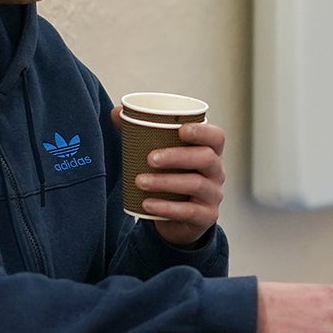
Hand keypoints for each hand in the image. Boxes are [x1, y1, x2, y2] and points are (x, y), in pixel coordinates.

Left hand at [116, 110, 225, 248]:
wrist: (177, 220)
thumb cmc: (171, 178)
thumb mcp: (161, 156)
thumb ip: (140, 133)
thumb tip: (116, 112)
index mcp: (209, 152)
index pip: (216, 137)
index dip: (202, 131)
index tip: (180, 130)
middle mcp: (216, 172)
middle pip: (206, 158)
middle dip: (177, 156)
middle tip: (150, 158)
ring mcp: (213, 195)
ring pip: (196, 184)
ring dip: (165, 181)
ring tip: (140, 181)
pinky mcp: (206, 217)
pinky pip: (189, 211)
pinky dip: (166, 208)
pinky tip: (147, 204)